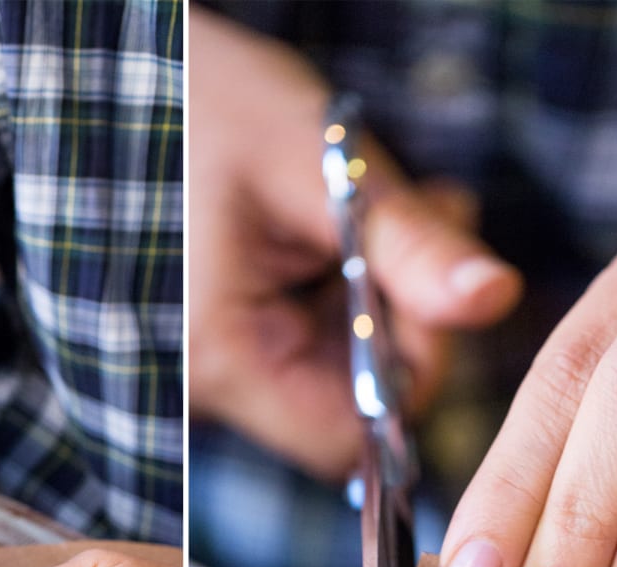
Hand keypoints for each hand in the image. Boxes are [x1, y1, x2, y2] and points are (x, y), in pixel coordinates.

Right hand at [187, 7, 520, 480]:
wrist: (119, 81)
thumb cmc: (200, 106)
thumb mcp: (317, 167)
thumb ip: (410, 245)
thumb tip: (497, 298)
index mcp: (220, 360)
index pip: (353, 433)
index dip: (410, 368)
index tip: (420, 273)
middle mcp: (203, 388)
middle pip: (347, 402)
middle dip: (398, 315)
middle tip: (420, 213)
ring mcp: (204, 370)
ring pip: (330, 371)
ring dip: (372, 296)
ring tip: (370, 204)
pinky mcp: (213, 343)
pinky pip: (299, 344)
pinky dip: (335, 291)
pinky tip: (334, 225)